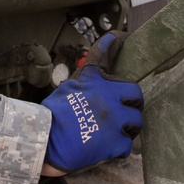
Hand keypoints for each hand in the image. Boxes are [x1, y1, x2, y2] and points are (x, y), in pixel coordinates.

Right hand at [41, 32, 143, 173]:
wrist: (47, 141)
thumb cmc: (54, 114)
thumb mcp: (69, 87)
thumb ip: (89, 71)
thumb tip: (102, 48)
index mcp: (96, 82)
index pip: (106, 56)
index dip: (114, 43)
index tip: (121, 36)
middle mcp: (110, 98)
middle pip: (136, 95)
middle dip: (131, 103)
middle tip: (122, 109)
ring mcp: (116, 121)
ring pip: (136, 122)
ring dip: (128, 126)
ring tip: (115, 130)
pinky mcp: (116, 144)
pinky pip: (128, 145)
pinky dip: (119, 147)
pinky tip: (107, 145)